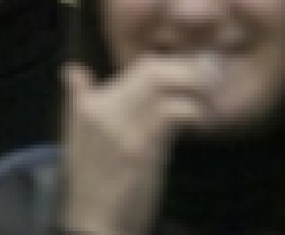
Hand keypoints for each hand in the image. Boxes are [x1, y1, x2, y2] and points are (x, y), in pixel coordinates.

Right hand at [61, 56, 219, 234]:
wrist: (92, 225)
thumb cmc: (91, 183)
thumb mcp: (77, 138)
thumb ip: (79, 100)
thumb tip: (72, 71)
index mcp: (89, 105)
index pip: (139, 67)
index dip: (174, 65)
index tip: (195, 73)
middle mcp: (102, 110)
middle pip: (152, 69)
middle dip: (187, 70)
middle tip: (212, 80)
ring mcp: (121, 127)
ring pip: (161, 82)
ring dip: (194, 85)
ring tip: (210, 97)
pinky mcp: (139, 148)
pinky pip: (172, 113)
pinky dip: (193, 111)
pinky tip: (203, 121)